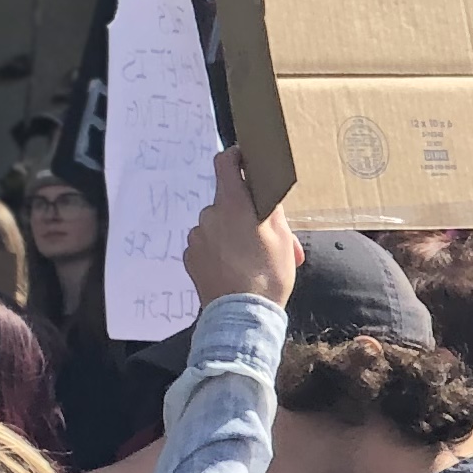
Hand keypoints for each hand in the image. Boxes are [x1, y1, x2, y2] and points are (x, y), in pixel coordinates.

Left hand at [183, 149, 301, 309]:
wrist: (242, 314)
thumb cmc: (269, 275)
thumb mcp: (283, 240)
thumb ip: (272, 212)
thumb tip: (267, 198)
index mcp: (232, 204)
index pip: (224, 164)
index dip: (234, 157)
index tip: (242, 159)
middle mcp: (209, 215)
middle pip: (225, 202)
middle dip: (242, 214)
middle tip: (262, 236)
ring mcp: (196, 237)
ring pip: (215, 226)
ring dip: (229, 235)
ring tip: (249, 260)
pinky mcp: (188, 257)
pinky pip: (205, 246)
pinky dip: (217, 252)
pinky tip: (232, 269)